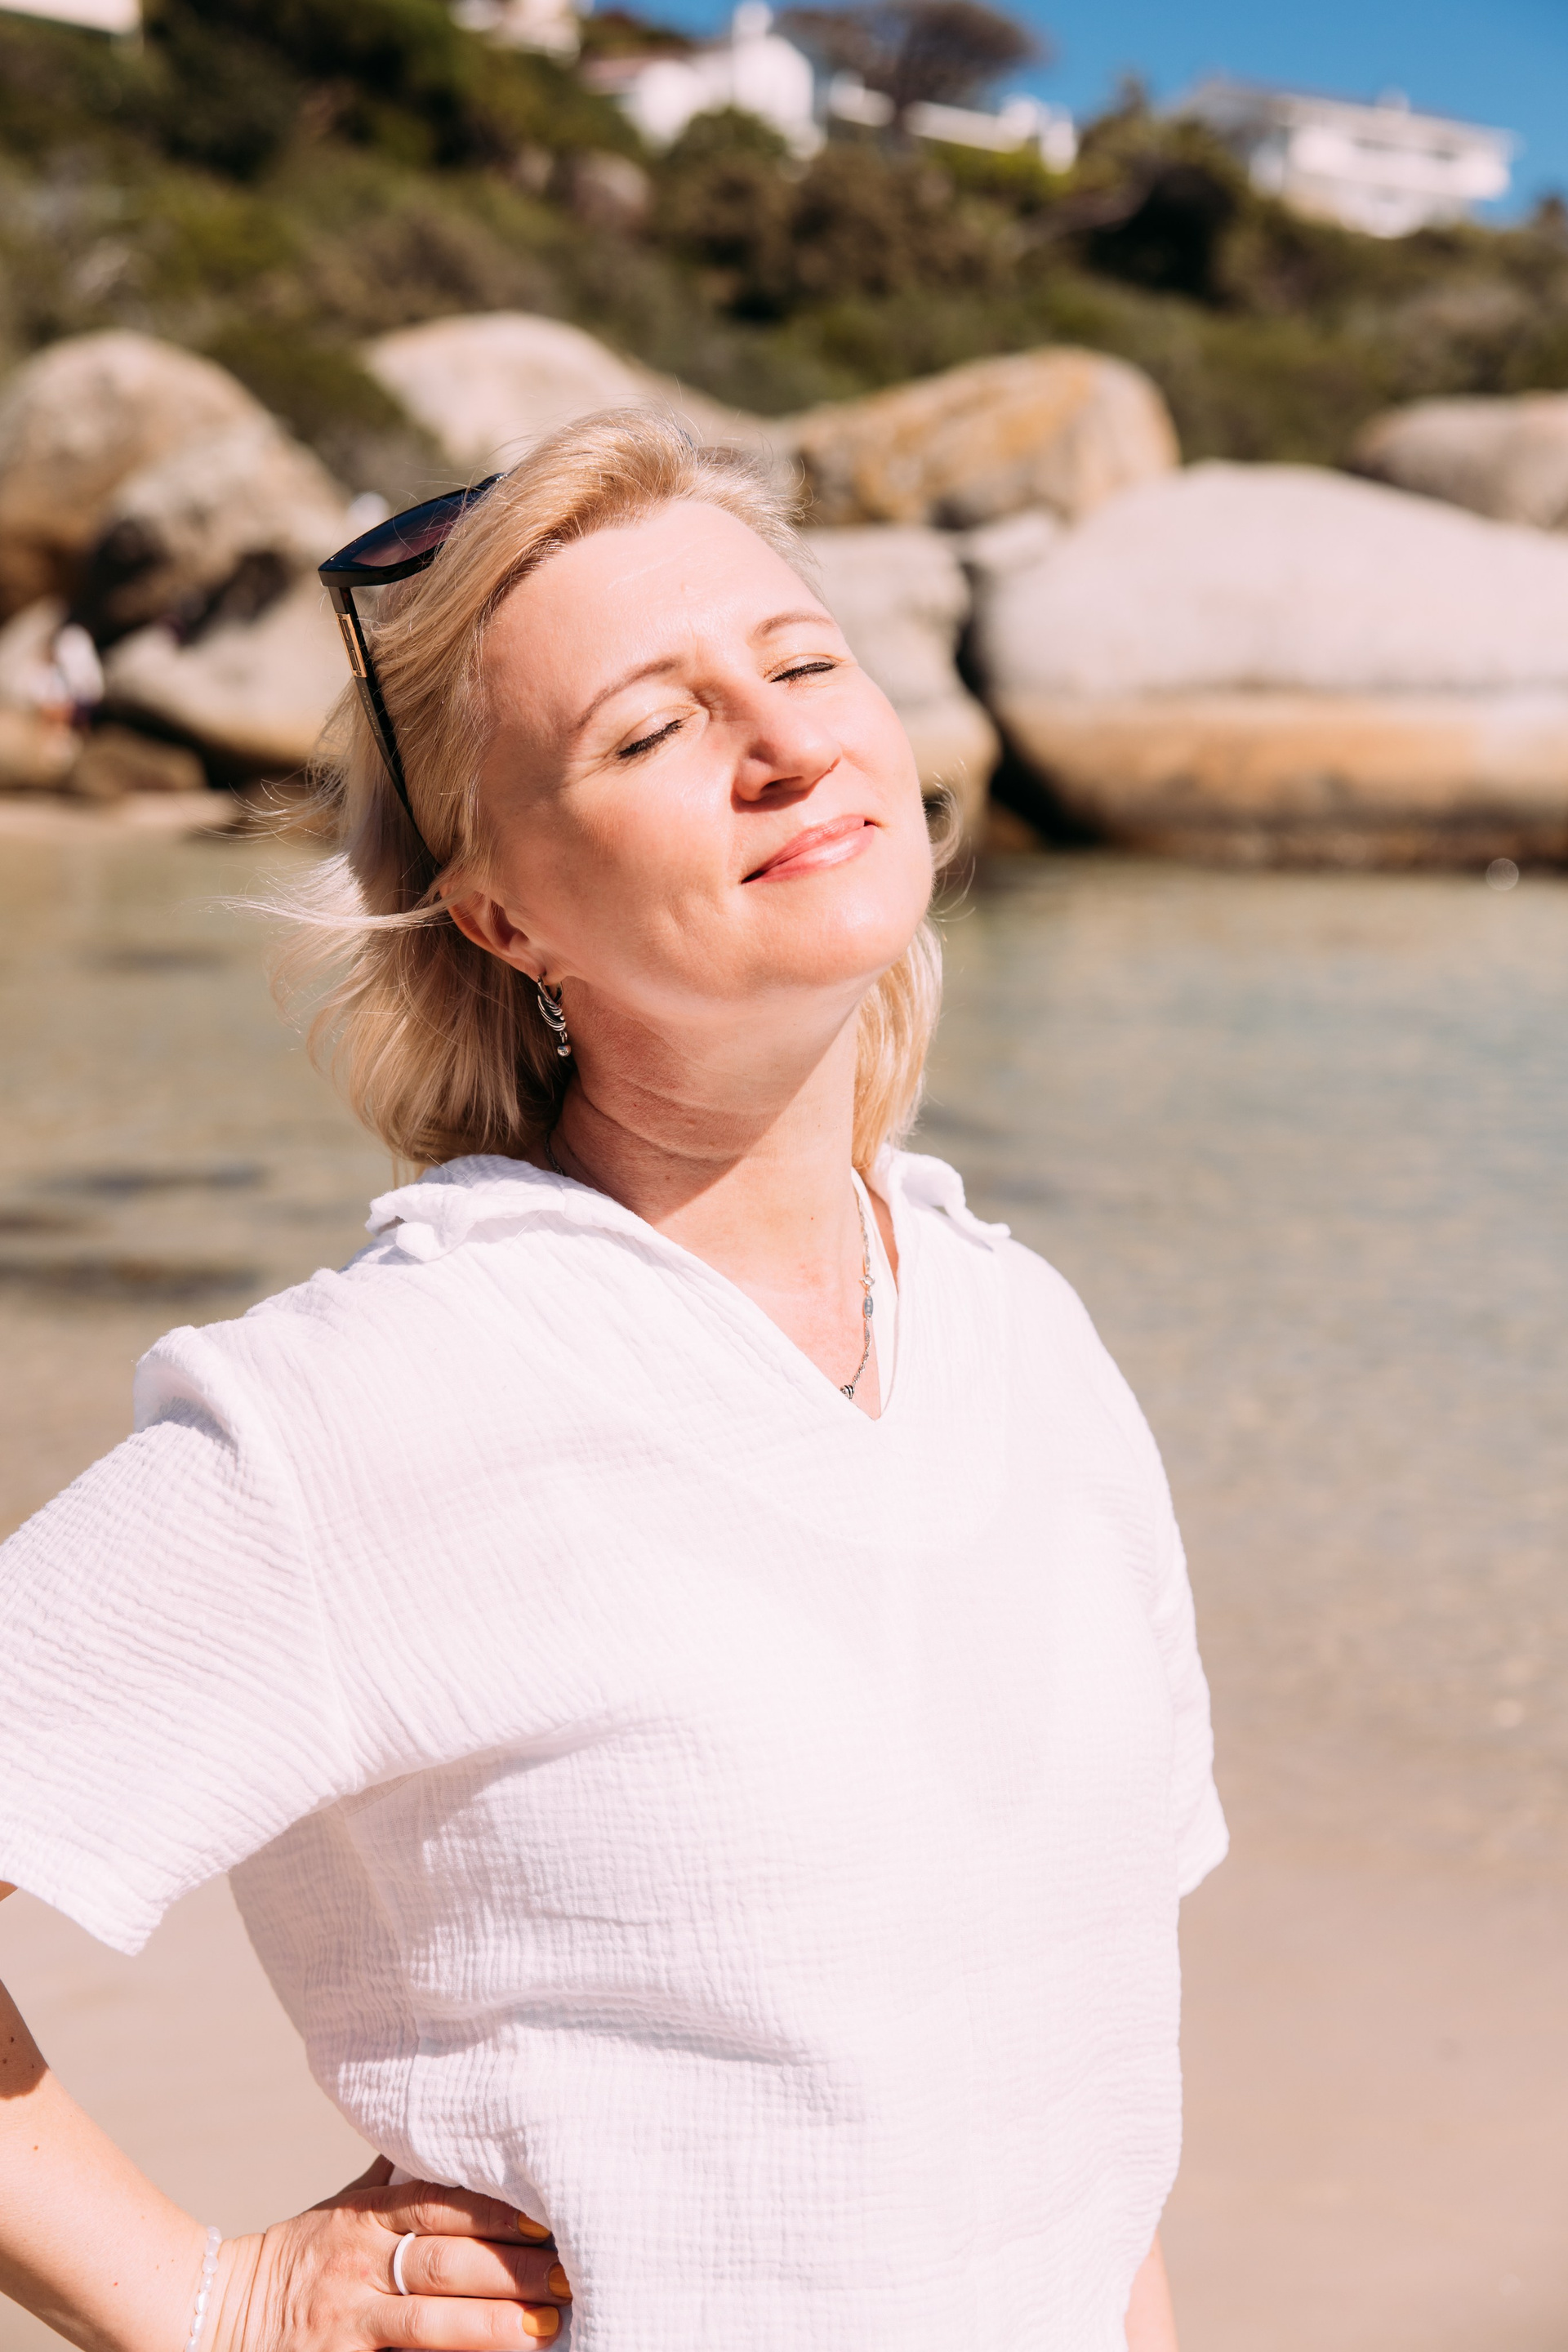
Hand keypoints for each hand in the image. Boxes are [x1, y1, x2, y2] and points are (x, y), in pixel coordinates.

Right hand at [210, 2157, 571, 2351]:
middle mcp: (357, 2264)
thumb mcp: (340, 2210)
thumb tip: (446, 2124)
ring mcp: (345, 2320)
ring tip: (544, 2329)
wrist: (212, 2317)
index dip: (493, 2209)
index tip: (548, 2213)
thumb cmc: (296, 2259)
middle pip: (442, 2262)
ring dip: (489, 2326)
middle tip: (570, 2273)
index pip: (438, 2205)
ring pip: (425, 2322)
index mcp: (364, 2217)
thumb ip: (393, 2178)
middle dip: (510, 2269)